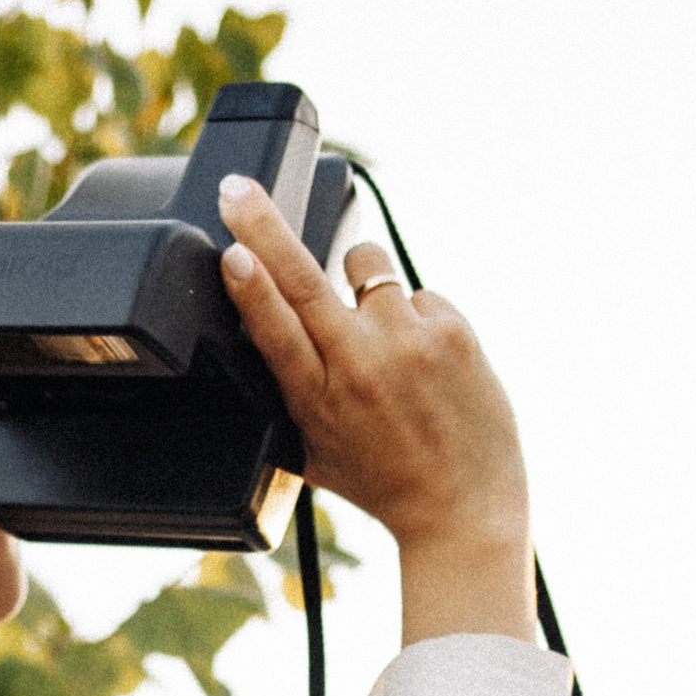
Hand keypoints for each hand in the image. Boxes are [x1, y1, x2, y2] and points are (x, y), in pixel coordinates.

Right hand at [216, 177, 534, 644]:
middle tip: (237, 189)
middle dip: (264, 226)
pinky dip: (414, 317)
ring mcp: (408, 343)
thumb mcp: (315, 450)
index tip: (230, 250)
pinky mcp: (451, 330)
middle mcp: (359, 366)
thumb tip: (265, 327)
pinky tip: (424, 361)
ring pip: (366, 265)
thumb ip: (290, 392)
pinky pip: (416, 292)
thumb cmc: (385, 481)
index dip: (249, 287)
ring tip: (383, 337)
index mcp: (315, 400)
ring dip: (364, 283)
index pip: (274, 331)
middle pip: (302, 278)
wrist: (466, 506)